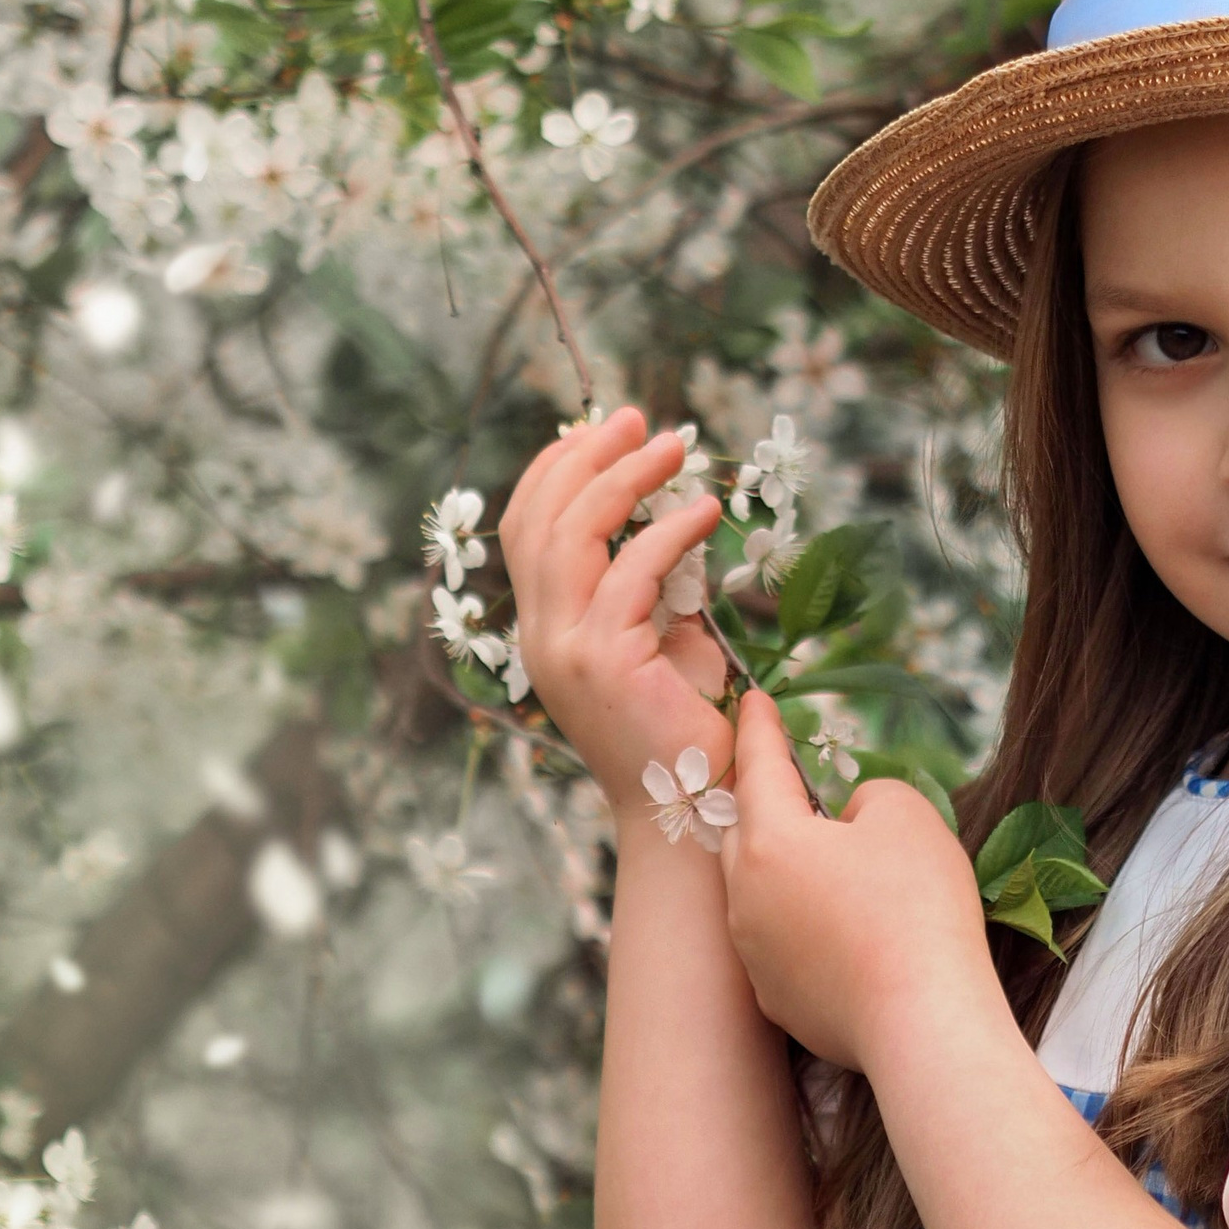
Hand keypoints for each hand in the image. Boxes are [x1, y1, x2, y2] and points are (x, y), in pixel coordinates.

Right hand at [500, 407, 730, 811]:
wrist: (688, 810)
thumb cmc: (683, 726)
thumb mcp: (663, 638)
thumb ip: (653, 584)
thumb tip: (673, 516)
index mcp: (543, 627)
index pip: (525, 529)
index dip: (554, 469)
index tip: (599, 429)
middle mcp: (541, 635)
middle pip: (540, 518)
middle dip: (587, 456)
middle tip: (638, 418)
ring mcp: (565, 649)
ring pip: (574, 535)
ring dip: (625, 478)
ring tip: (673, 445)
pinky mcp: (604, 661)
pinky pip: (632, 573)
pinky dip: (668, 531)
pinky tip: (703, 511)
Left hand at [718, 690, 1001, 1072]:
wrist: (923, 1022)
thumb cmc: (916, 908)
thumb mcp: (905, 816)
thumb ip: (866, 797)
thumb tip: (845, 823)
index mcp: (767, 841)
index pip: (757, 766)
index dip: (759, 726)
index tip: (753, 699)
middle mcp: (743, 897)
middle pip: (744, 833)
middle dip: (765, 805)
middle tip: (793, 787)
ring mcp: (754, 955)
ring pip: (758, 893)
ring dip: (786, 873)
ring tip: (833, 869)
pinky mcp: (776, 1001)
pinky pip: (780, 946)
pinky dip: (802, 929)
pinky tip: (844, 935)